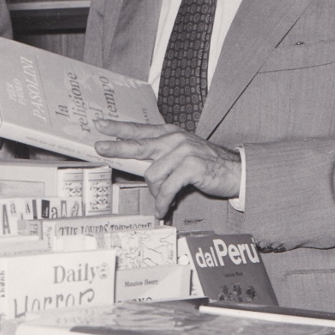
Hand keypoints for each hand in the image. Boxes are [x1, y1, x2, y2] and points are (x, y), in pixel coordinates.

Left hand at [95, 119, 241, 216]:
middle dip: (118, 147)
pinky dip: (163, 202)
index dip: (119, 128)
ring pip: (152, 175)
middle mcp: (175, 139)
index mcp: (170, 134)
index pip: (140, 130)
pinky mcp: (191, 166)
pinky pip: (167, 188)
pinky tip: (163, 210)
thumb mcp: (181, 153)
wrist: (235, 171)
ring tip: (162, 200)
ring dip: (155, 193)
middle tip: (100, 148)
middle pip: (139, 144)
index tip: (100, 125)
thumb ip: (160, 155)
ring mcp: (184, 151)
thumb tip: (137, 165)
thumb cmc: (206, 165)